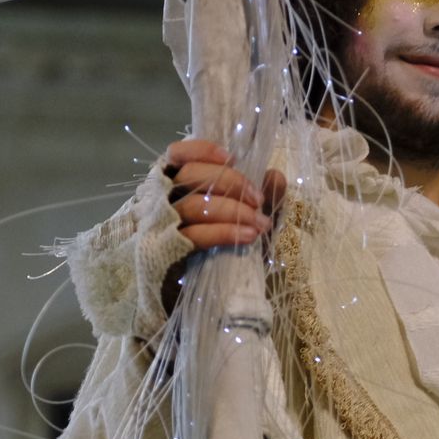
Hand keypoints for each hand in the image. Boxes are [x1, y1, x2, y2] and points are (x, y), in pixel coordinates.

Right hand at [163, 140, 286, 249]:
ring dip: (232, 210)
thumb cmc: (230, 241)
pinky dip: (224, 232)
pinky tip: (248, 235)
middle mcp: (164, 199)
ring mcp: (163, 225)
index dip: (201, 151)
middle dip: (229, 182)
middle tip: (258, 199)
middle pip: (189, 176)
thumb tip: (275, 175)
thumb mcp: (252, 216)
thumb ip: (265, 194)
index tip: (231, 158)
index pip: (177, 154)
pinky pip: (194, 236)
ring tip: (260, 223)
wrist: (218, 287)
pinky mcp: (168, 252)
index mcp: (179, 183)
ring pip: (193, 206)